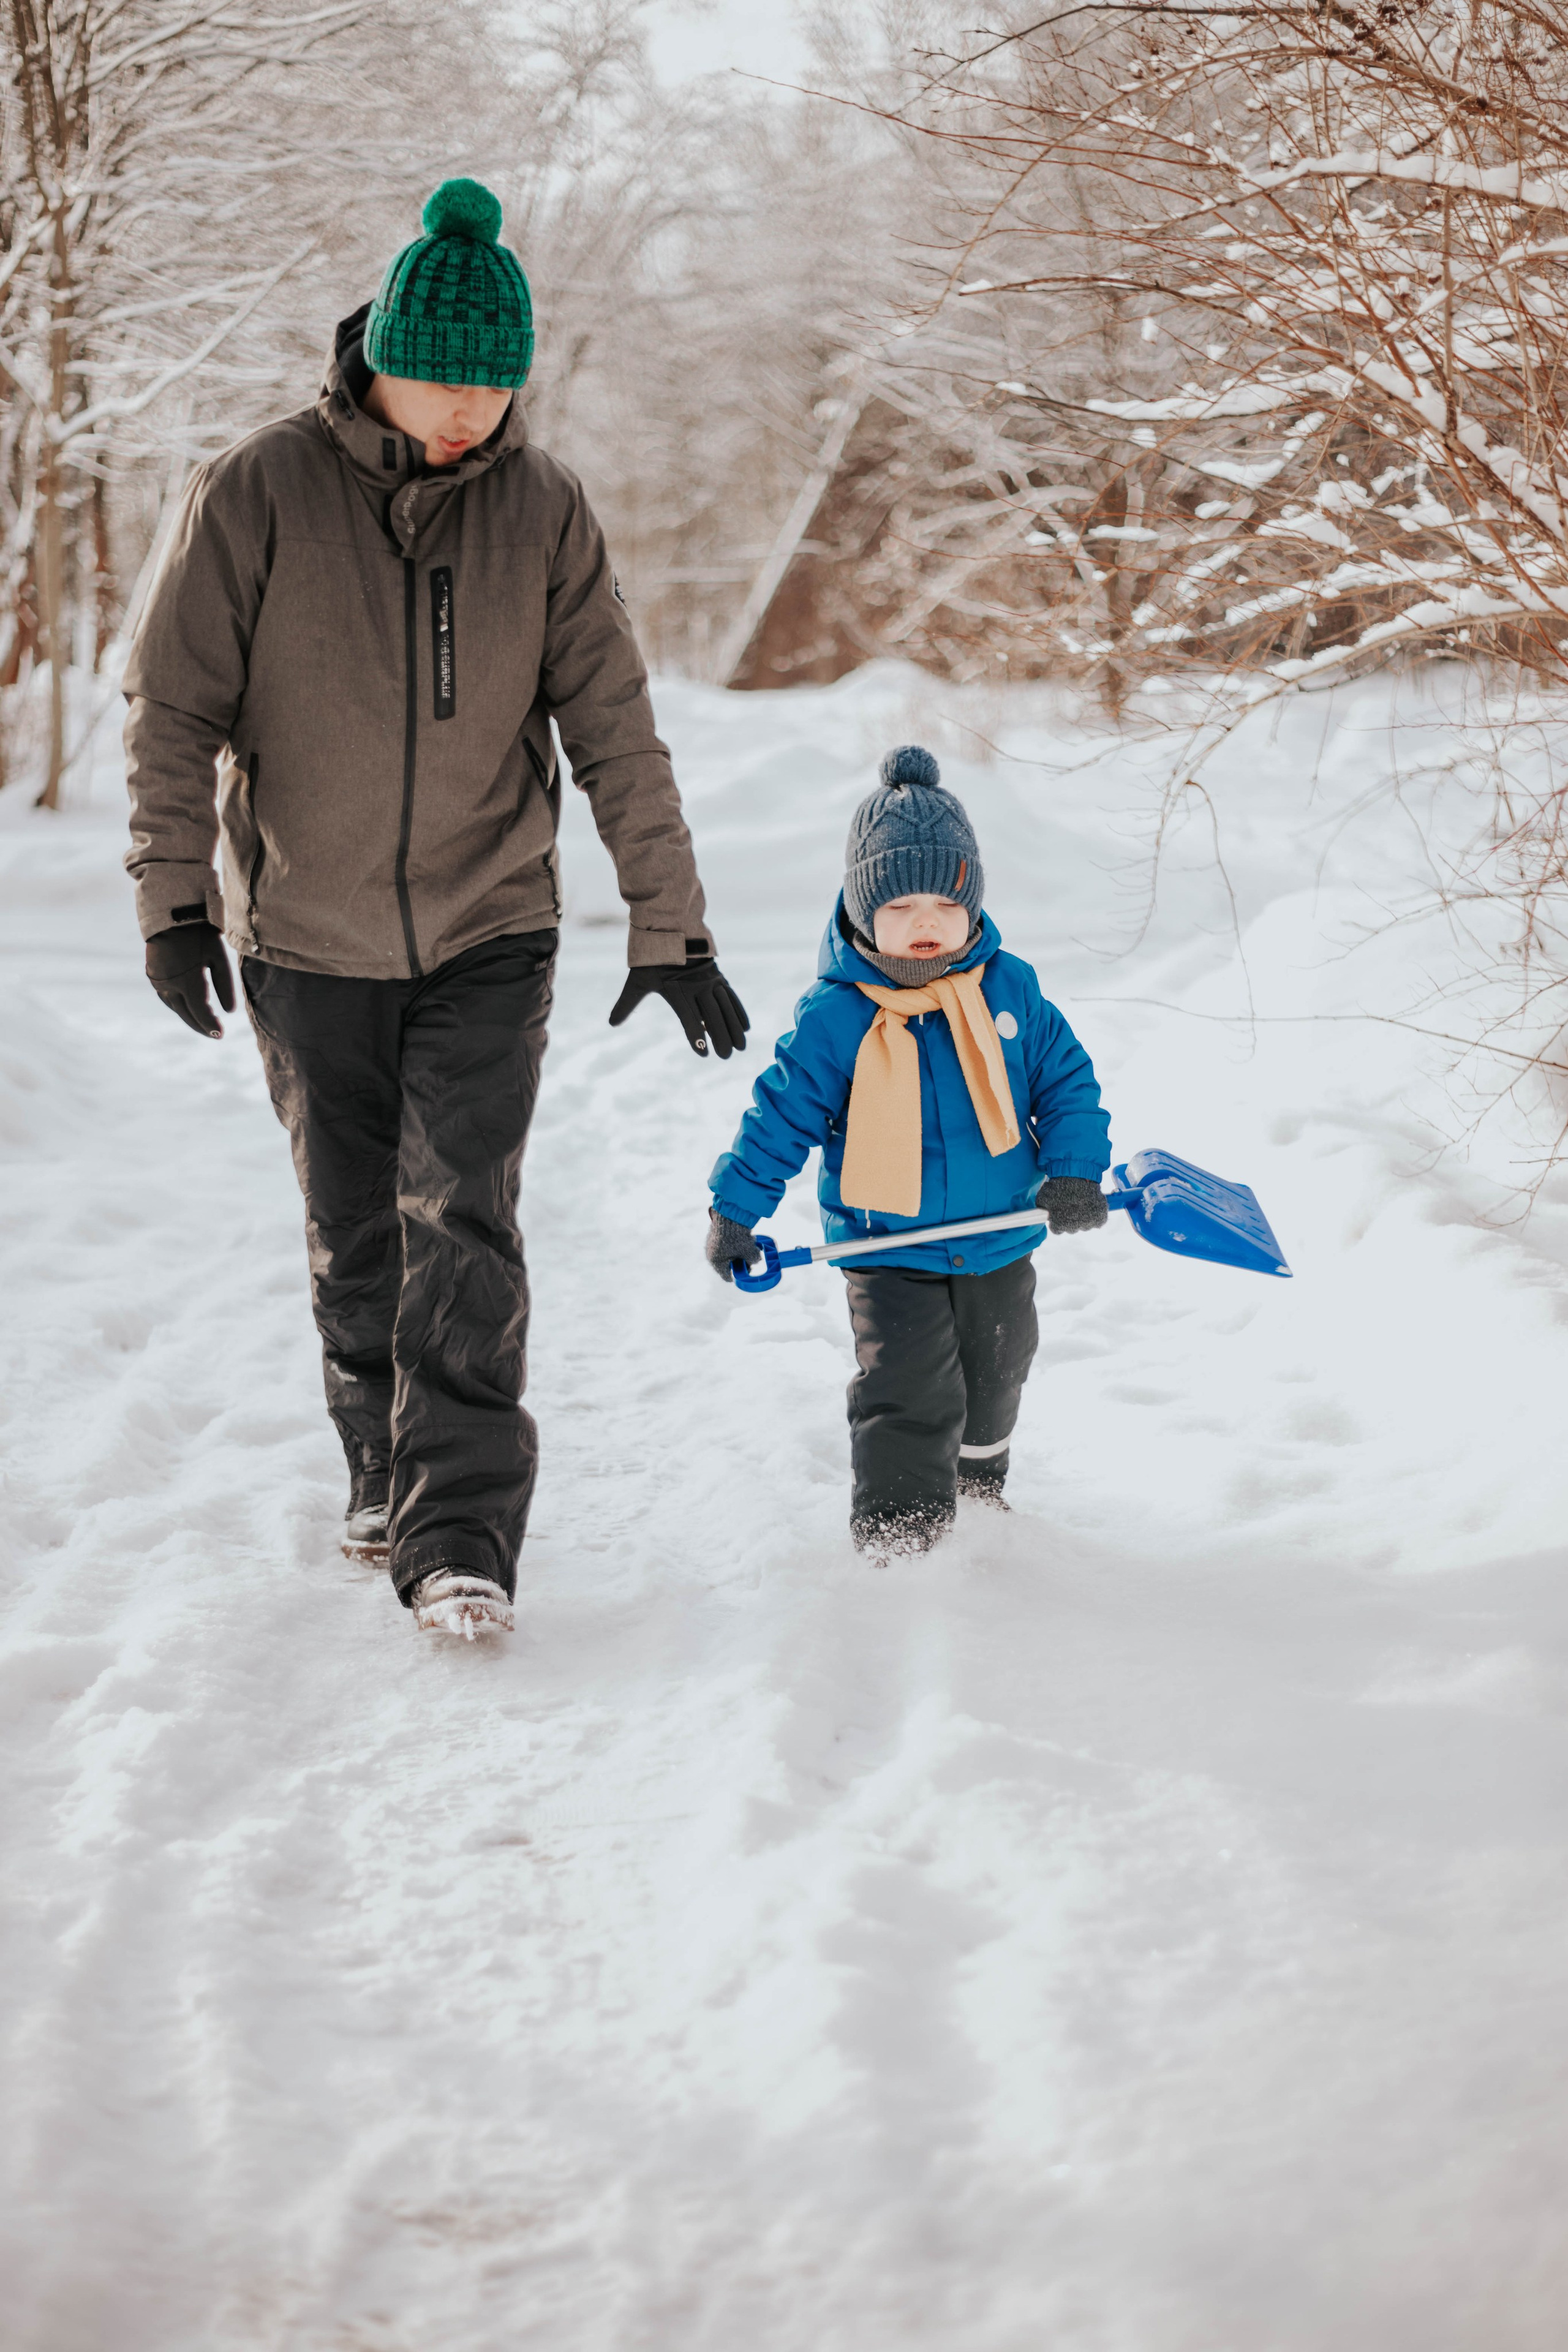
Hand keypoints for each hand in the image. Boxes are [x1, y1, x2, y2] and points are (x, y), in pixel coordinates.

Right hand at [145, 919, 234, 1038]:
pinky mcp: (153, 976)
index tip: (221, 1035)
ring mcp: (159, 982)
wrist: (172, 916)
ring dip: (189, 1017)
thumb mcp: (219, 957)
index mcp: (188, 982)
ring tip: (204, 1024)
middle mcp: (170, 986)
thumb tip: (230, 1011)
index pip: (201, 1012)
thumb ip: (225, 985)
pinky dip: (178, 1006)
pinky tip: (187, 1007)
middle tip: (215, 1035)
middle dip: (201, 1026)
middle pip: (187, 1014)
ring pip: (175, 1008)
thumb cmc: (200, 934)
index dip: (211, 1026)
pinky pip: (166, 998)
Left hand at [609, 952, 748, 1058]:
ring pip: (725, 1008)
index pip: (689, 1018)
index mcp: (677, 990)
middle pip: (712, 1015)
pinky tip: (745, 1027)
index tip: (703, 1053)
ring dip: (734, 1028)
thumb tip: (611, 1023)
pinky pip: (731, 997)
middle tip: (725, 1056)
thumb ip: (626, 1004)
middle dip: (720, 1036)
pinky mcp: (718, 977)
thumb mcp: (637, 981)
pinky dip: (739, 1012)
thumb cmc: (652, 960)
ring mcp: (710, 981)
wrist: (670, 930)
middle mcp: (696, 986)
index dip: (696, 1036)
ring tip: (741, 1047)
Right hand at [706, 1208, 760, 1282]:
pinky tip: (744, 1236)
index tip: (747, 1270)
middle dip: (740, 1260)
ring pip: (727, 1251)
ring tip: (749, 1243)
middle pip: (728, 1263)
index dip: (738, 1275)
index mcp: (716, 1262)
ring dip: (738, 1250)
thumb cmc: (738, 1238)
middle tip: (750, 1256)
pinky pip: (726, 1242)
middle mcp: (711, 1254)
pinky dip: (734, 1241)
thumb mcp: (750, 1252)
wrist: (730, 1216)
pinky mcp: (714, 1233)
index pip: (727, 1276)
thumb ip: (753, 1260)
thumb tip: (755, 1260)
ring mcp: (712, 1242)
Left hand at [1037, 1176, 1108, 1233]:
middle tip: (1071, 1205)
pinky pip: (1098, 1221)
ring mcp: (1087, 1224)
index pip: (1057, 1230)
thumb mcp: (1044, 1196)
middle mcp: (1073, 1228)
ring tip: (1082, 1202)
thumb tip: (1040, 1212)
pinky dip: (1096, 1215)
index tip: (1059, 1213)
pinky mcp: (1099, 1219)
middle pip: (1071, 1228)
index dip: (1058, 1221)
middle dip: (1070, 1219)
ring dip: (1083, 1217)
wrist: (1077, 1176)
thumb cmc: (1059, 1186)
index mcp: (1058, 1225)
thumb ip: (1042, 1207)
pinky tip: (1091, 1204)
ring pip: (1084, 1225)